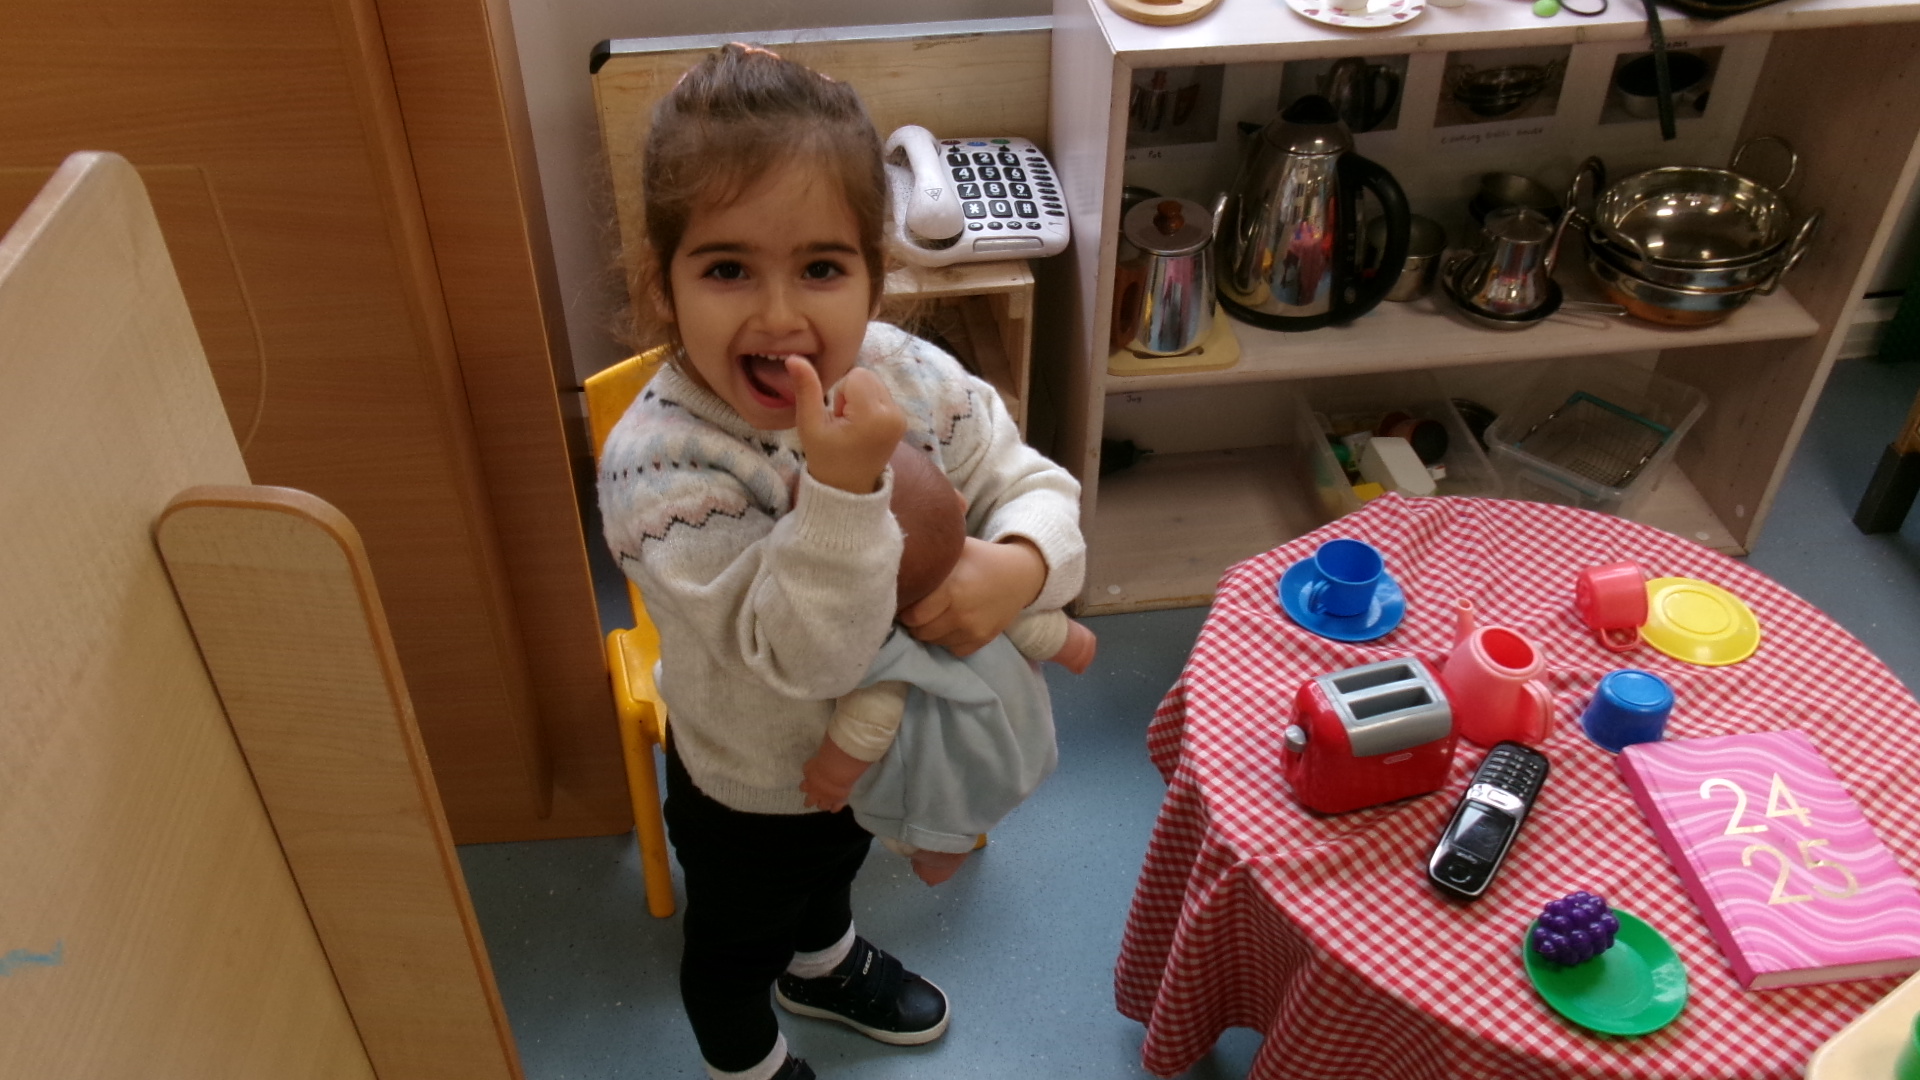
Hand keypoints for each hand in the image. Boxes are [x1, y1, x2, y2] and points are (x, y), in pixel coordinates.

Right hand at [788, 358, 905, 493]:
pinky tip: (862, 427)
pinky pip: (882, 394)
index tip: (836, 417)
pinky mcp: (902, 419)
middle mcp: (893, 413)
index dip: (840, 393)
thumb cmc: (825, 458)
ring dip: (860, 398)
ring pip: (875, 382)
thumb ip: (806, 389)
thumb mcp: (810, 425)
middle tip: (843, 422)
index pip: (856, 375)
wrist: (848, 487)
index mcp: (873, 415)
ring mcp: (901, 417)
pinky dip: (869, 404)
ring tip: (852, 425)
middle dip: (851, 393)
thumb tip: (794, 357)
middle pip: (867, 376)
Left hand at [800, 737, 870, 811]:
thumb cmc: (823, 762)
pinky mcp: (838, 801)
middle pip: (810, 801)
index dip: (805, 787)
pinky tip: (835, 808)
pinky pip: (836, 808)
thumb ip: (810, 765)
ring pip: (822, 806)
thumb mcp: (812, 761)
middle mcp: (815, 792)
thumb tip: (808, 764)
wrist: (835, 771)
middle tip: (810, 801)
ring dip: (822, 805)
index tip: (806, 786)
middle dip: (810, 801)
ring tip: (824, 805)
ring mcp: (826, 798)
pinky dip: (835, 808)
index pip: (803, 787)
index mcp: (808, 782)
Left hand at [899, 536, 1045, 656]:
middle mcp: (961, 614)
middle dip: (913, 623)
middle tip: (915, 609)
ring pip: (934, 642)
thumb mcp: (955, 548)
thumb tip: (897, 560)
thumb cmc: (980, 558)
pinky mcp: (982, 640)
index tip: (904, 600)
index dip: (904, 609)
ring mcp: (972, 630)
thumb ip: (930, 556)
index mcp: (951, 589)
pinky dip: (946, 640)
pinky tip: (949, 624)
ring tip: (932, 615)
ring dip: (928, 631)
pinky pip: (952, 649)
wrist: (1019, 575)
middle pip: (920, 632)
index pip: (912, 615)